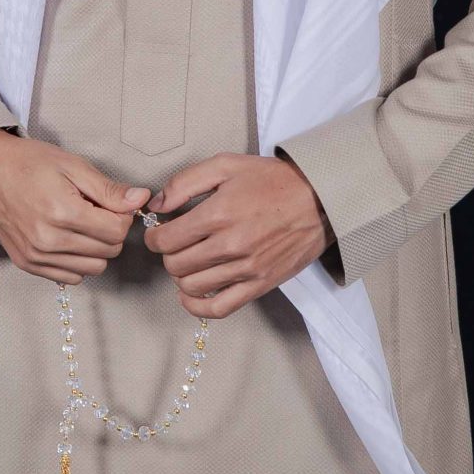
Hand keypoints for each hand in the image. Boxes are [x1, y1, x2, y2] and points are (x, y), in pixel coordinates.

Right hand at [0, 129, 147, 283]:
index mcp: (62, 212)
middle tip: (94, 210)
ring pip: (93, 268)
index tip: (112, 204)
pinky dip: (77, 261)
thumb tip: (140, 200)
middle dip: (110, 231)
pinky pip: (71, 277)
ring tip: (80, 224)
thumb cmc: (27, 162)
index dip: (122, 216)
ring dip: (96, 248)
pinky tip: (68, 238)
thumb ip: (108, 189)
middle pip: (109, 252)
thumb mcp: (72, 165)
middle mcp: (49, 240)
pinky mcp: (28, 264)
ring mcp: (36, 256)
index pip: (117, 232)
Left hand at [141, 152, 328, 317]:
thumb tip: (157, 204)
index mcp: (218, 214)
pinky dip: (198, 306)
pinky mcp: (261, 284)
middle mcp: (230, 245)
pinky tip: (190, 295)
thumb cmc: (273, 180)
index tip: (158, 233)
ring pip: (192, 286)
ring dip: (181, 276)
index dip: (154, 237)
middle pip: (176, 264)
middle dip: (168, 254)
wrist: (319, 199)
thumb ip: (185, 182)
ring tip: (187, 262)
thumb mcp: (225, 165)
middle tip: (176, 244)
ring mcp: (246, 268)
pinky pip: (220, 308)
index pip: (166, 240)